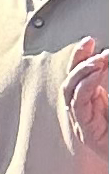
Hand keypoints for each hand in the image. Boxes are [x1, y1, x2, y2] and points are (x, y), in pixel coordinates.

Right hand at [63, 39, 107, 157]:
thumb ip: (108, 79)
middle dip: (78, 60)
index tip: (90, 41)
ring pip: (69, 91)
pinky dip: (85, 86)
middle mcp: (84, 114)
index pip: (79, 77)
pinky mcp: (87, 133)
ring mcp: (83, 124)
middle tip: (93, 47)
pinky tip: (96, 74)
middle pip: (70, 81)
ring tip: (98, 61)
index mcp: (93, 105)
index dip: (80, 57)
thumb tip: (107, 56)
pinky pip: (78, 104)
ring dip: (81, 72)